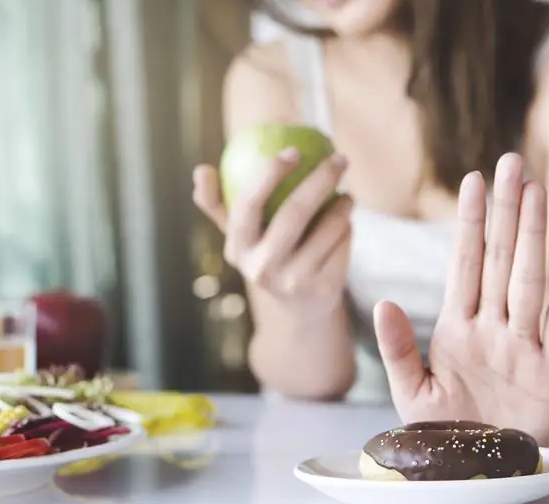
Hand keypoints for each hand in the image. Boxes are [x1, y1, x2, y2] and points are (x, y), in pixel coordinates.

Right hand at [192, 148, 352, 311]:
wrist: (301, 308)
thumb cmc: (268, 255)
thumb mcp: (242, 236)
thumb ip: (218, 204)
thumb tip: (201, 170)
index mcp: (238, 249)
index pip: (248, 205)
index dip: (268, 174)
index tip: (292, 151)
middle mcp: (262, 268)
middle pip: (294, 212)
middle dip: (321, 178)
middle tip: (339, 158)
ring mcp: (294, 281)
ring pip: (328, 226)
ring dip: (343, 204)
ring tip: (346, 195)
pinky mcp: (324, 289)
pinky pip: (343, 243)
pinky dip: (347, 227)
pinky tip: (346, 223)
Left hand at [374, 153, 548, 446]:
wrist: (484, 474)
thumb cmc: (448, 435)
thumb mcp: (413, 393)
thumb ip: (399, 348)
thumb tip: (382, 301)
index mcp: (457, 330)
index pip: (464, 264)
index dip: (469, 223)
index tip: (471, 182)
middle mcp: (493, 329)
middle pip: (499, 259)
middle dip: (504, 212)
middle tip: (510, 163)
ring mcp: (524, 347)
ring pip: (529, 279)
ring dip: (533, 236)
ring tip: (536, 191)